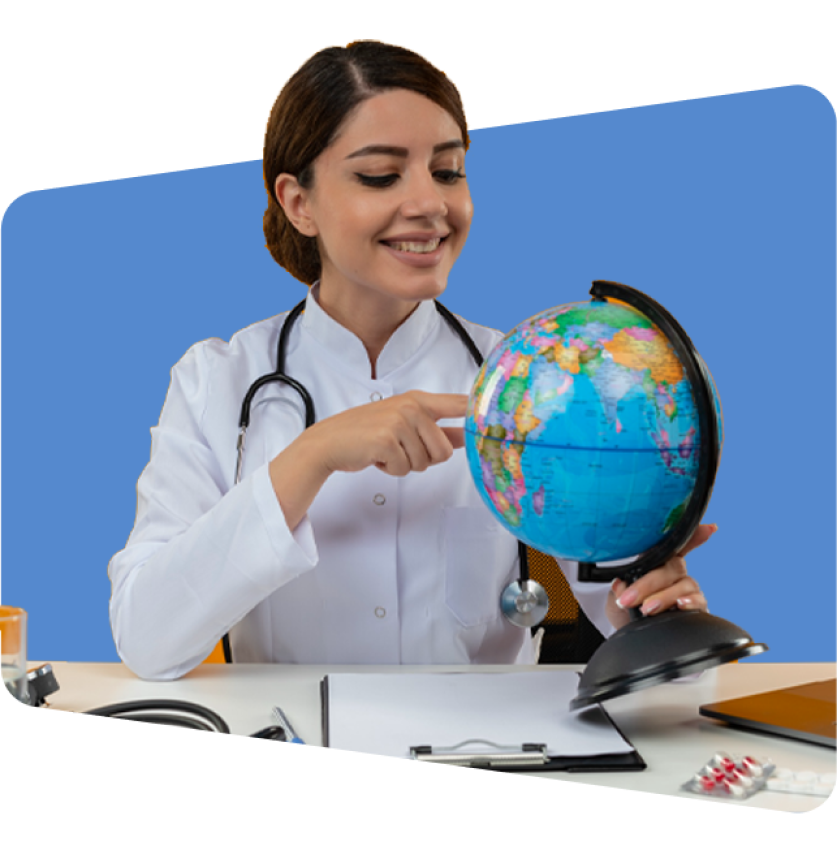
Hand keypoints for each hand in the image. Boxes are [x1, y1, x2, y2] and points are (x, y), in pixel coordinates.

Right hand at [303, 390, 467, 476]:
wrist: (329, 441)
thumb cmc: (366, 433)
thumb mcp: (403, 424)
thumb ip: (436, 429)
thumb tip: (465, 436)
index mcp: (418, 400)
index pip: (459, 403)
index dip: (479, 412)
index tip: (499, 417)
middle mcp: (412, 407)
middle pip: (444, 450)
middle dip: (424, 459)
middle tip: (401, 450)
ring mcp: (399, 422)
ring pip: (424, 463)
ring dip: (405, 465)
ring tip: (386, 451)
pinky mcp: (387, 440)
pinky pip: (405, 469)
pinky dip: (391, 470)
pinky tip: (377, 457)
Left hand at [607, 524, 716, 628]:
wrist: (628, 628)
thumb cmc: (626, 606)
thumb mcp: (617, 594)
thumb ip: (620, 586)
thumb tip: (621, 584)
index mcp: (656, 560)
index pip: (674, 544)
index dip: (692, 535)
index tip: (709, 527)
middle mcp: (674, 571)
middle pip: (671, 567)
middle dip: (648, 584)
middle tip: (630, 598)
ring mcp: (686, 587)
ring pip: (683, 584)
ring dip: (663, 597)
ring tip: (646, 609)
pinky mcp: (696, 606)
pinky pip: (699, 600)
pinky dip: (690, 602)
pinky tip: (680, 604)